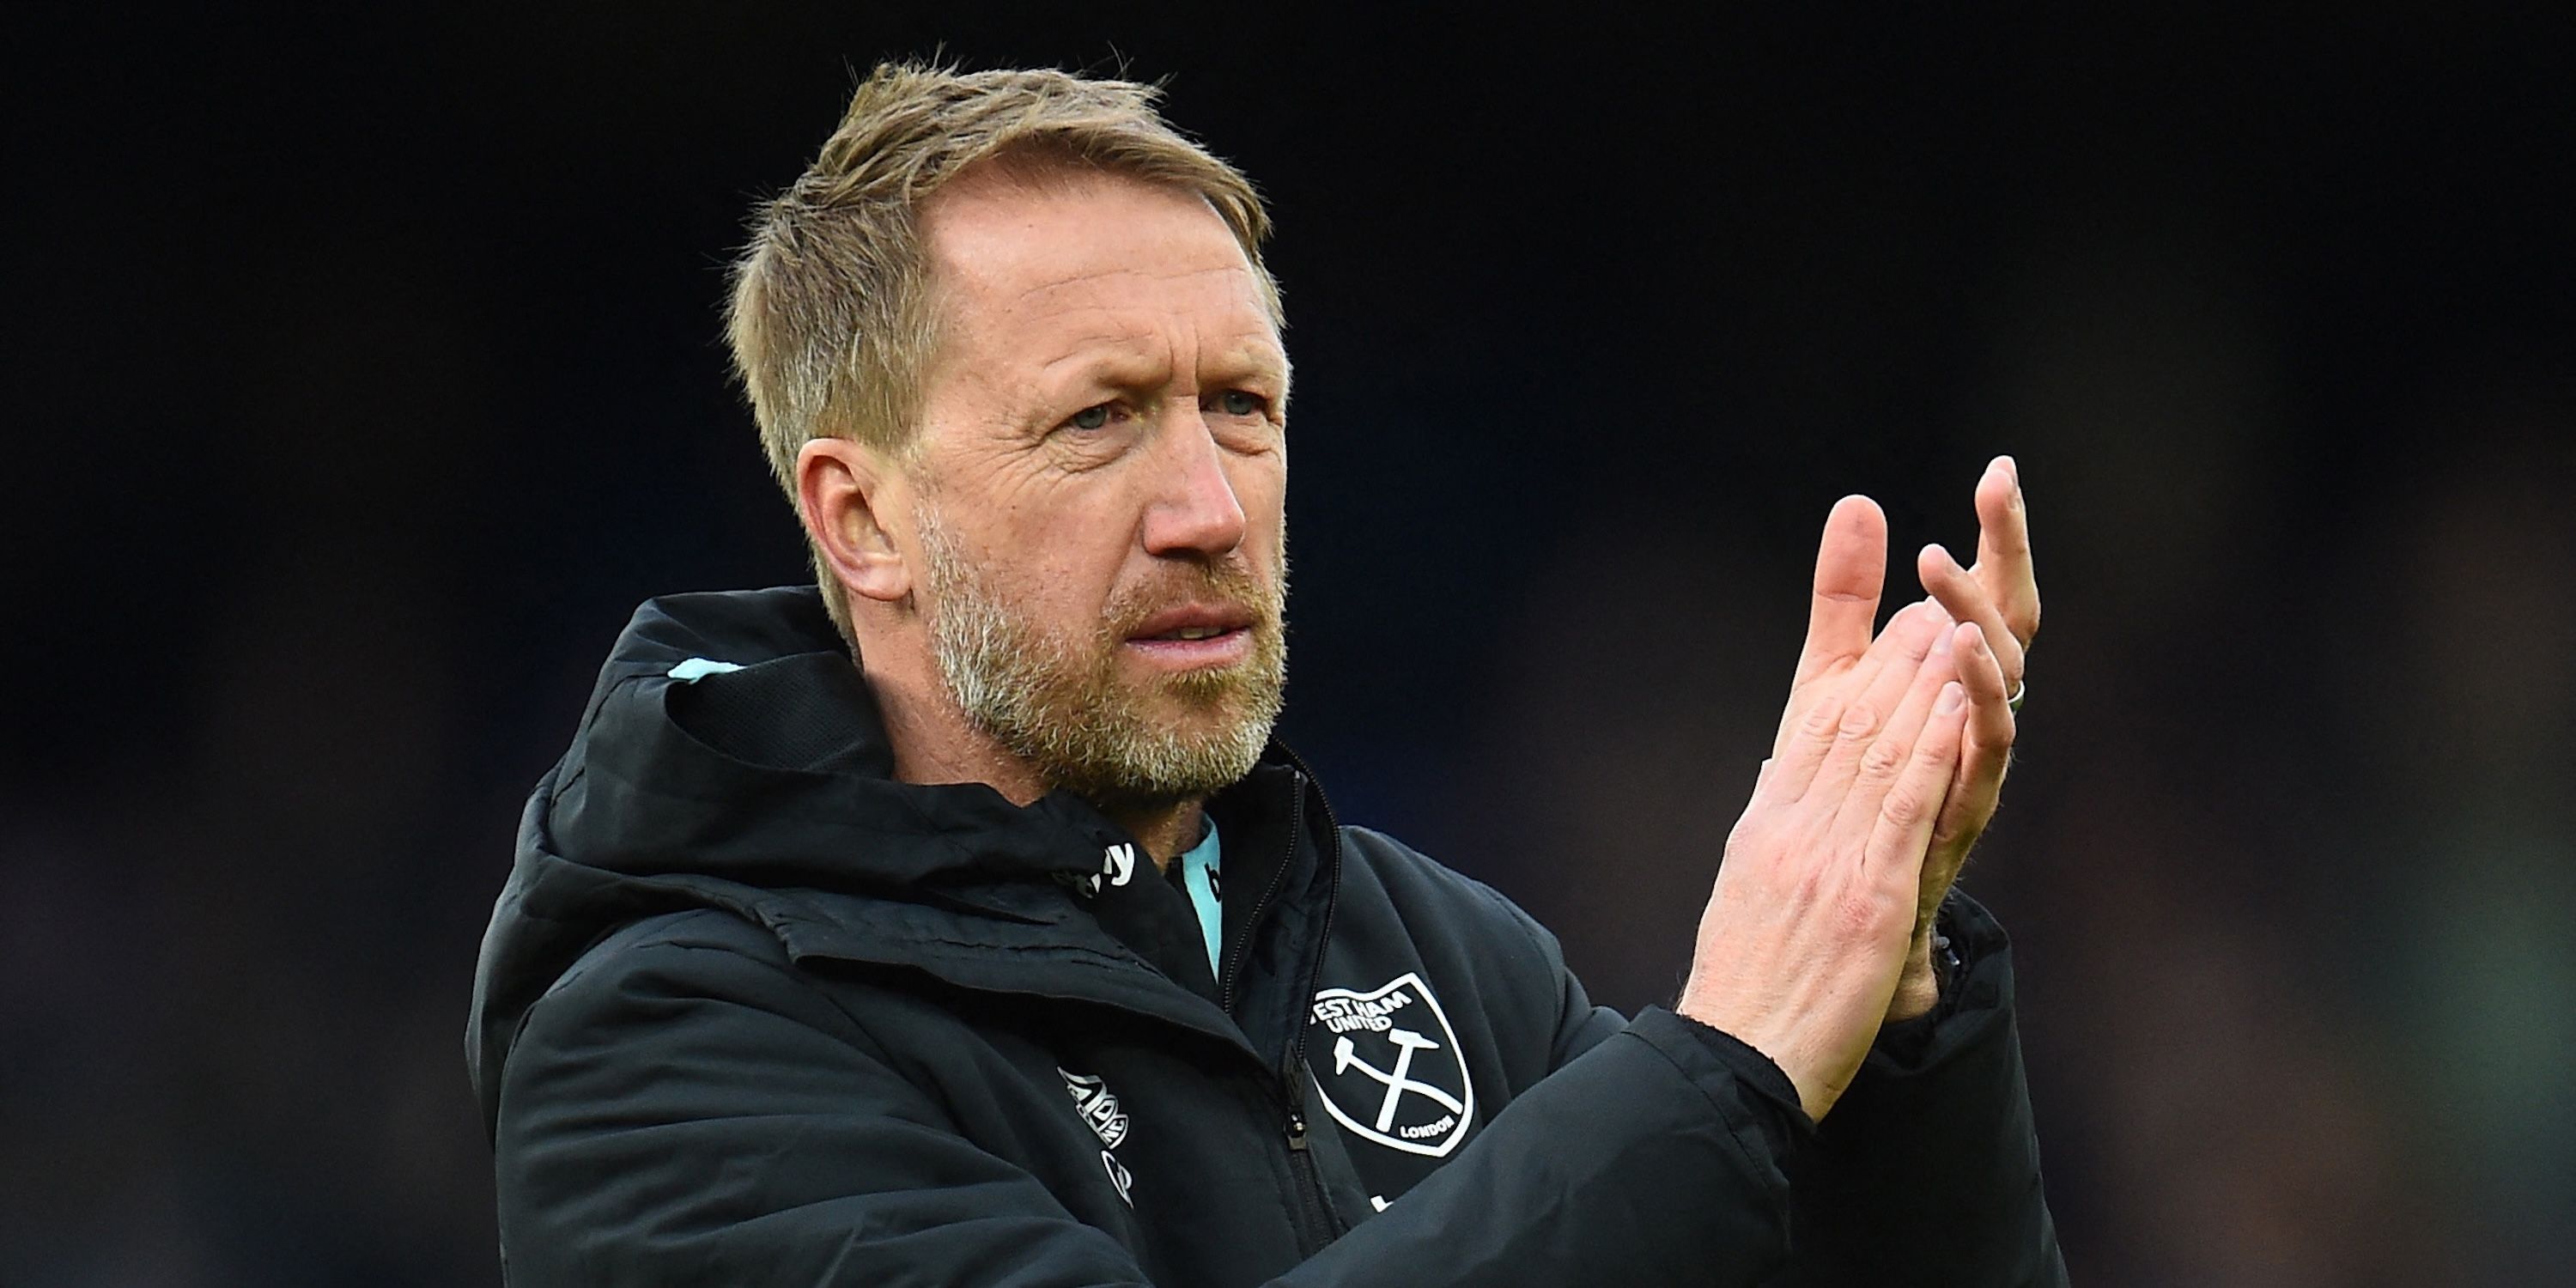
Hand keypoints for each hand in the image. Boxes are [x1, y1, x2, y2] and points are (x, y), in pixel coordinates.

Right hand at [1679, 558, 1972, 1122]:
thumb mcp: (1749, 897)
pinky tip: (1954, 703)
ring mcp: (1829, 859)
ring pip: (1878, 750)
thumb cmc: (1747, 992)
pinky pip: (1903, 808)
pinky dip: (1930, 748)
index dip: (1844, 662)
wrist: (1737, 1059)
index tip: (1878, 612)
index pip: (1809, 725)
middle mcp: (1792, 828)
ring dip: (1919, 682)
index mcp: (1767, 826)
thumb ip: (1775, 838)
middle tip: (1930, 601)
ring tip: (1952, 625)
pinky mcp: (1868, 897)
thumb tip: (1781, 787)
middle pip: (1845, 723)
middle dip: (1890, 656)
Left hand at [1891, 457, 2039, 1016]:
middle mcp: (1975, 717)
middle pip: (2009, 622)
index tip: (1999, 469)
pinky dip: (1974, 702)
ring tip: (1951, 575)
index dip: (2002, 534)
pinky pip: (1981, 749)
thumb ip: (1844, 605)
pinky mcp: (1959, 812)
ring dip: (1977, 622)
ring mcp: (1974, 763)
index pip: (1988, 592)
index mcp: (1951, 683)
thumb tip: (1857, 505)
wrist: (1844, 931)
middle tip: (1996, 494)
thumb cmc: (1847, 807)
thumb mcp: (1829, 689)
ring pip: (1997, 680)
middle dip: (2005, 557)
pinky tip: (1960, 656)